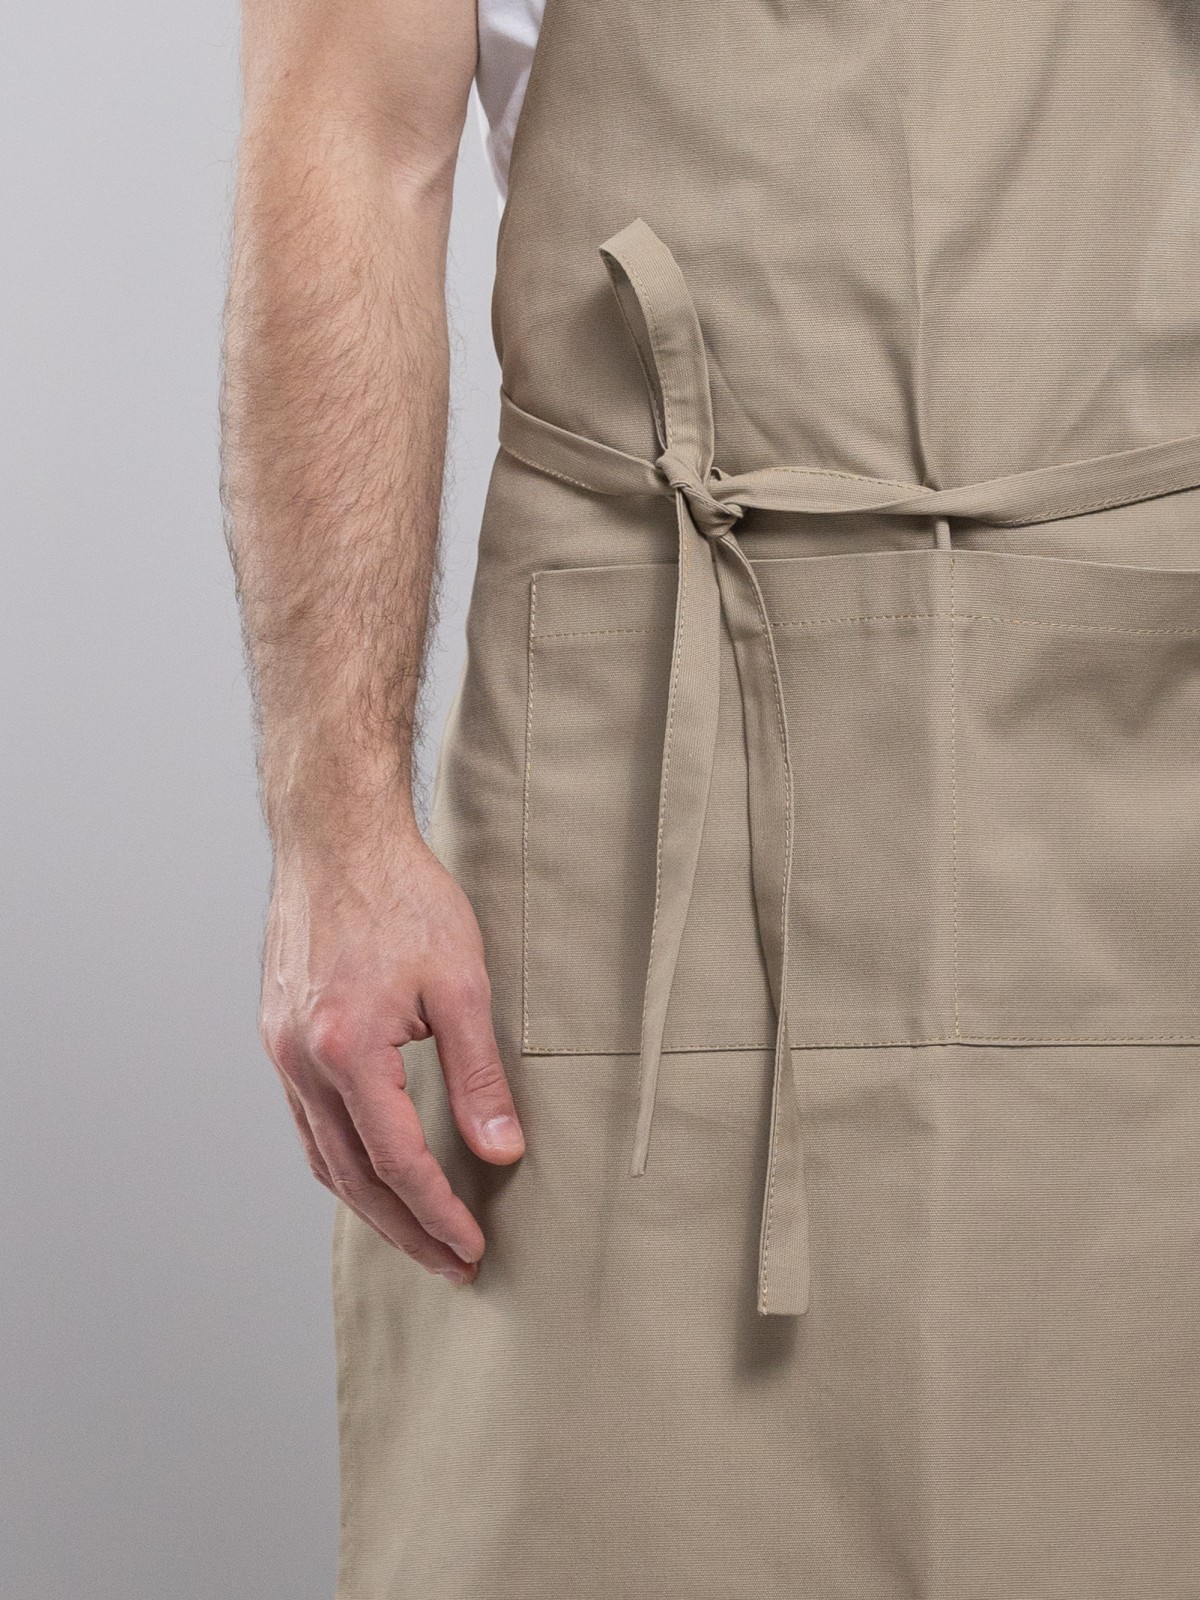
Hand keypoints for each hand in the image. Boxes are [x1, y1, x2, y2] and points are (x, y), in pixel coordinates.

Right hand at [258, 825, 523, 1283]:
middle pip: (352, 1176)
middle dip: (404, 1228)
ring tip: (416, 1235)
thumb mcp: (461, 981)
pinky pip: (306, 1122)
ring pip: (322, 1156)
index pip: (397, 1161)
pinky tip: (371, 1172)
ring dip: (369, 1205)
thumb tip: (502, 1150)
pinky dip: (340, 1160)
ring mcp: (280, 1049)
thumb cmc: (402, 895)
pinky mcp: (277, 1035)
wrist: (335, 836)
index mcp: (347, 1048)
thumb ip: (479, 1073)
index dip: (438, 1212)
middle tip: (450, 1262)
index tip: (471, 1248)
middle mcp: (301, 1059)